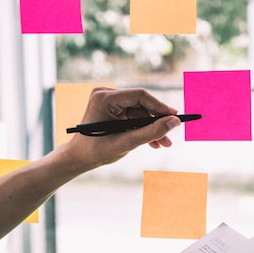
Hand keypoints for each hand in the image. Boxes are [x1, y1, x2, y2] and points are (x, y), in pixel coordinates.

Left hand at [63, 87, 180, 170]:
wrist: (78, 158)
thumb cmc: (97, 151)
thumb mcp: (128, 142)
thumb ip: (153, 132)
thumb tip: (174, 122)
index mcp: (105, 98)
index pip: (140, 95)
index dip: (160, 106)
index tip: (175, 117)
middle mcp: (106, 95)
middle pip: (141, 103)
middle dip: (157, 121)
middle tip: (170, 135)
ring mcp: (109, 101)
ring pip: (140, 112)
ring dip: (152, 127)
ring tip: (163, 143)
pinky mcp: (112, 109)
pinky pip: (134, 116)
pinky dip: (143, 128)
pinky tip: (153, 141)